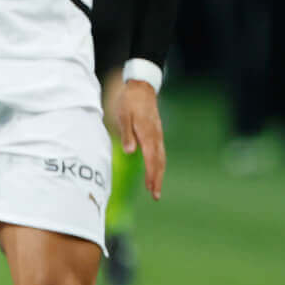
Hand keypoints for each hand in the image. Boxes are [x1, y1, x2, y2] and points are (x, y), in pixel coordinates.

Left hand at [116, 79, 165, 199]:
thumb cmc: (129, 102)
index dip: (151, 175)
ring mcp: (158, 135)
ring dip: (159, 174)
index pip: (151, 160)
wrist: (141, 88)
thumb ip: (127, 134)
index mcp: (148, 134)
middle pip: (159, 162)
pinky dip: (159, 164)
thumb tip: (130, 152)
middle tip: (156, 196)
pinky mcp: (156, 133)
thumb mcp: (123, 116)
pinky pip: (160, 152)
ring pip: (161, 158)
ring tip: (155, 188)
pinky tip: (155, 170)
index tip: (151, 189)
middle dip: (157, 180)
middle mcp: (156, 137)